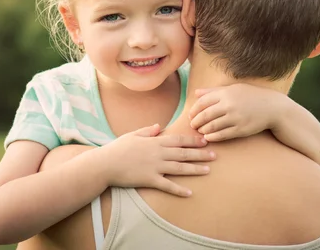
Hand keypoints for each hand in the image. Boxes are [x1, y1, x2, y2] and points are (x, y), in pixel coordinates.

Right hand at [99, 124, 215, 196]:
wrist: (104, 164)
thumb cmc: (117, 148)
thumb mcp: (132, 134)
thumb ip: (147, 130)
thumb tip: (159, 127)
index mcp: (154, 141)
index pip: (178, 139)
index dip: (193, 140)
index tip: (205, 140)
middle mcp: (157, 153)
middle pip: (183, 153)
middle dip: (200, 154)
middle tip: (215, 155)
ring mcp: (154, 166)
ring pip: (179, 168)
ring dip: (195, 169)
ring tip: (208, 171)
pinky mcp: (149, 179)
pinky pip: (167, 185)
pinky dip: (178, 189)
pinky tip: (189, 192)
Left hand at [189, 84, 287, 141]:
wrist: (273, 108)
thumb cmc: (251, 96)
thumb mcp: (233, 89)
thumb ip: (214, 91)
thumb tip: (196, 93)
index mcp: (226, 93)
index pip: (203, 102)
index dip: (194, 110)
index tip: (191, 115)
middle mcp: (229, 105)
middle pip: (205, 115)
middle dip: (196, 121)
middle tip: (192, 125)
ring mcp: (235, 118)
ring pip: (212, 126)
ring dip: (203, 130)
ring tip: (200, 131)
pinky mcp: (241, 129)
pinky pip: (222, 135)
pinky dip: (212, 137)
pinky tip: (208, 137)